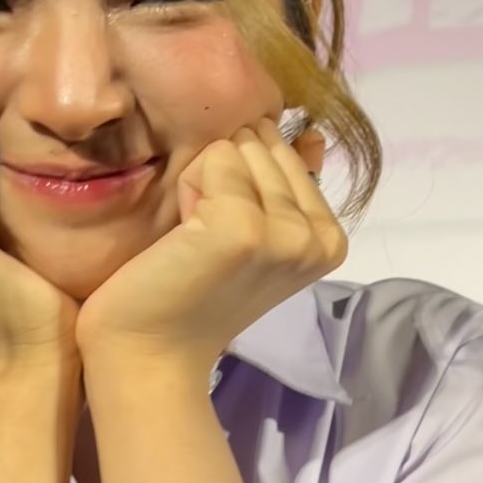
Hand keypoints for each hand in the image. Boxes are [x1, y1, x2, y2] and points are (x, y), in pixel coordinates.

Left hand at [75, 117, 347, 377]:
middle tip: (207, 239)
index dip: (244, 185)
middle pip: (263, 145)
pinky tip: (184, 238)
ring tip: (196, 239)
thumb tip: (310, 132)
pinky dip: (187, 189)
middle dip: (225, 179)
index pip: (287, 154)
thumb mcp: (258, 231)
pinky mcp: (242, 227)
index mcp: (332, 238)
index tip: (228, 237)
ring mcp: (284, 233)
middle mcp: (319, 237)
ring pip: (238, 148)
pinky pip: (214, 158)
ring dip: (204, 185)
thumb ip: (286, 183)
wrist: (150, 350)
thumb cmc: (193, 290)